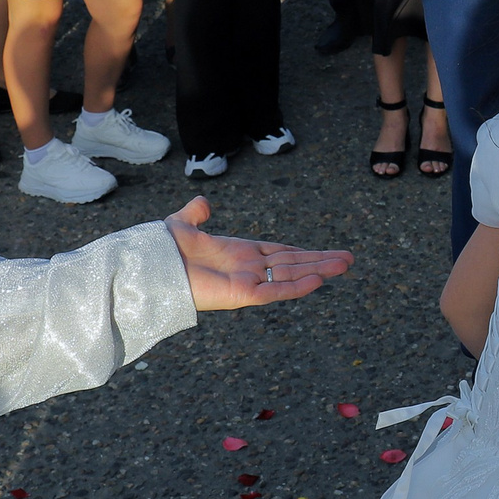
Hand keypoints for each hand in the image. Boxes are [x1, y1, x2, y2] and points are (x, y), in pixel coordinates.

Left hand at [167, 197, 353, 309]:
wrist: (149, 267)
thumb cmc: (161, 251)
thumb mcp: (182, 225)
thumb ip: (195, 215)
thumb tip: (203, 203)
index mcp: (238, 254)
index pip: (278, 253)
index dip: (302, 252)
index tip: (324, 253)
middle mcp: (247, 269)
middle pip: (292, 264)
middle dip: (320, 261)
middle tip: (349, 260)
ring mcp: (247, 282)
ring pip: (290, 276)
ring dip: (318, 270)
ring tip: (345, 265)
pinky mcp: (241, 295)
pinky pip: (274, 291)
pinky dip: (296, 286)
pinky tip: (318, 280)